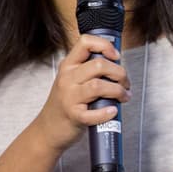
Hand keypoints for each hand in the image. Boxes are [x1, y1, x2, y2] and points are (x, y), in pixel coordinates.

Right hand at [34, 34, 129, 152]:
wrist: (48, 128)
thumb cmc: (66, 103)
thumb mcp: (72, 79)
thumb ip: (89, 69)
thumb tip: (117, 64)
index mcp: (68, 66)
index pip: (85, 42)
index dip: (105, 45)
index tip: (116, 56)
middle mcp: (67, 78)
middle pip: (99, 65)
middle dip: (120, 73)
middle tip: (125, 83)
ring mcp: (69, 97)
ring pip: (99, 86)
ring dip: (118, 91)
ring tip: (123, 96)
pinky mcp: (73, 116)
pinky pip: (94, 113)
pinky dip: (107, 113)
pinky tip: (113, 111)